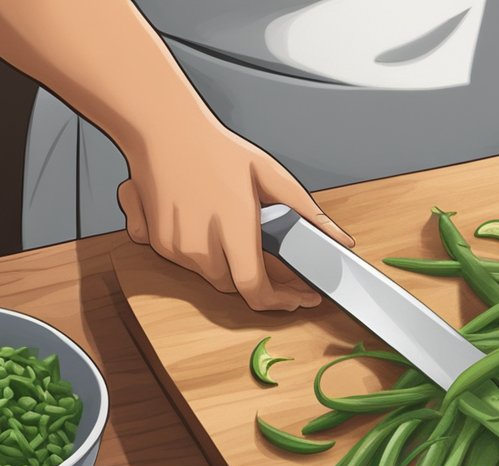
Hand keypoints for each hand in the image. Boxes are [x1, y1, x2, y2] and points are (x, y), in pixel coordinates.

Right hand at [116, 117, 353, 310]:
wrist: (162, 129)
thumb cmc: (216, 150)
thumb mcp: (271, 176)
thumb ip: (308, 214)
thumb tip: (341, 241)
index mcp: (234, 228)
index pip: (254, 289)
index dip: (280, 302)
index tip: (298, 298)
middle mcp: (201, 244)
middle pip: (235, 285)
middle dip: (257, 278)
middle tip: (275, 261)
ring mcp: (175, 245)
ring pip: (211, 274)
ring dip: (228, 265)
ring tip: (238, 235)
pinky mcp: (157, 242)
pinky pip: (187, 261)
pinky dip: (203, 253)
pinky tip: (210, 226)